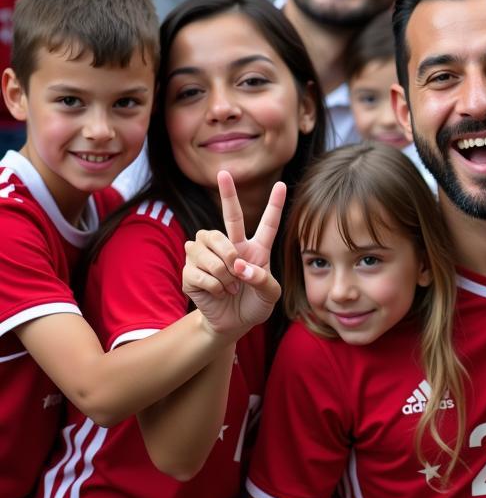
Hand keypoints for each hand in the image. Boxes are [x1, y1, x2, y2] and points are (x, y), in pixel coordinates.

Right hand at [182, 172, 284, 335]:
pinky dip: (213, 285)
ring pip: (210, 243)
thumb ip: (262, 280)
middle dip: (227, 192)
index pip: (268, 224)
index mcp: (256, 250)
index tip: (282, 184)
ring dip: (223, 269)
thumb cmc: (254, 306)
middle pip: (229, 216)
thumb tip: (240, 266)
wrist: (233, 324)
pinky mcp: (191, 271)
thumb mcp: (270, 296)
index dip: (275, 205)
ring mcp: (209, 256)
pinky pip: (199, 269)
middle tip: (224, 173)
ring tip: (231, 285)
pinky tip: (218, 292)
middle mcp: (232, 247)